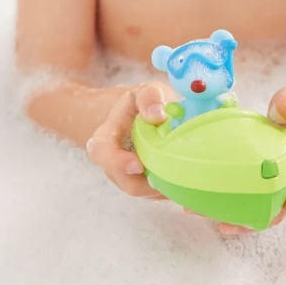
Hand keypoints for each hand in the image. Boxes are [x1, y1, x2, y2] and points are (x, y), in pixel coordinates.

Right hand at [86, 81, 171, 199]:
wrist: (151, 115)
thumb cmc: (147, 102)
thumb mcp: (147, 91)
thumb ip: (149, 97)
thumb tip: (157, 115)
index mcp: (108, 136)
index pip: (100, 151)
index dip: (116, 161)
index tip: (137, 165)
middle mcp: (114, 161)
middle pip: (124, 181)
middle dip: (145, 183)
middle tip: (167, 180)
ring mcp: (128, 176)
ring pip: (143, 190)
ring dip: (161, 187)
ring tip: (182, 175)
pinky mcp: (145, 184)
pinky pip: (155, 193)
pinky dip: (170, 190)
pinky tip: (185, 180)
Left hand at [216, 85, 285, 234]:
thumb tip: (283, 109)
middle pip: (281, 209)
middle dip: (259, 219)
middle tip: (233, 224)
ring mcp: (273, 189)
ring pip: (260, 212)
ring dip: (238, 221)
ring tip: (212, 220)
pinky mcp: (256, 188)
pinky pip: (244, 203)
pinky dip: (225, 208)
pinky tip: (200, 207)